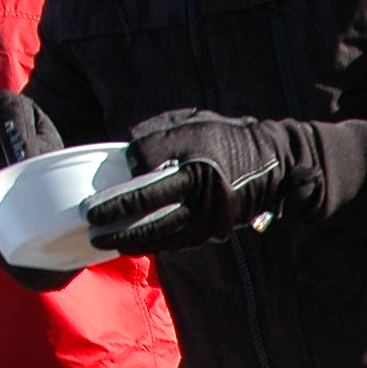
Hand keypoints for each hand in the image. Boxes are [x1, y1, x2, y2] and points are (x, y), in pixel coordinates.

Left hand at [90, 110, 303, 253]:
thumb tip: (127, 158)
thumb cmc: (225, 137)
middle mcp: (202, 193)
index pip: (148, 184)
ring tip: (108, 242)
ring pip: (166, 235)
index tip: (93, 205)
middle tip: (93, 229)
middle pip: (152, 215)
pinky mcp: (217, 229)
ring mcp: (211, 215)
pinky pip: (181, 241)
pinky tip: (136, 244)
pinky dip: (158, 244)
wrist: (273, 163)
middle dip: (120, 224)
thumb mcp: (191, 123)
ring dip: (135, 241)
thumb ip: (157, 137)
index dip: (118, 198)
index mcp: (193, 163)